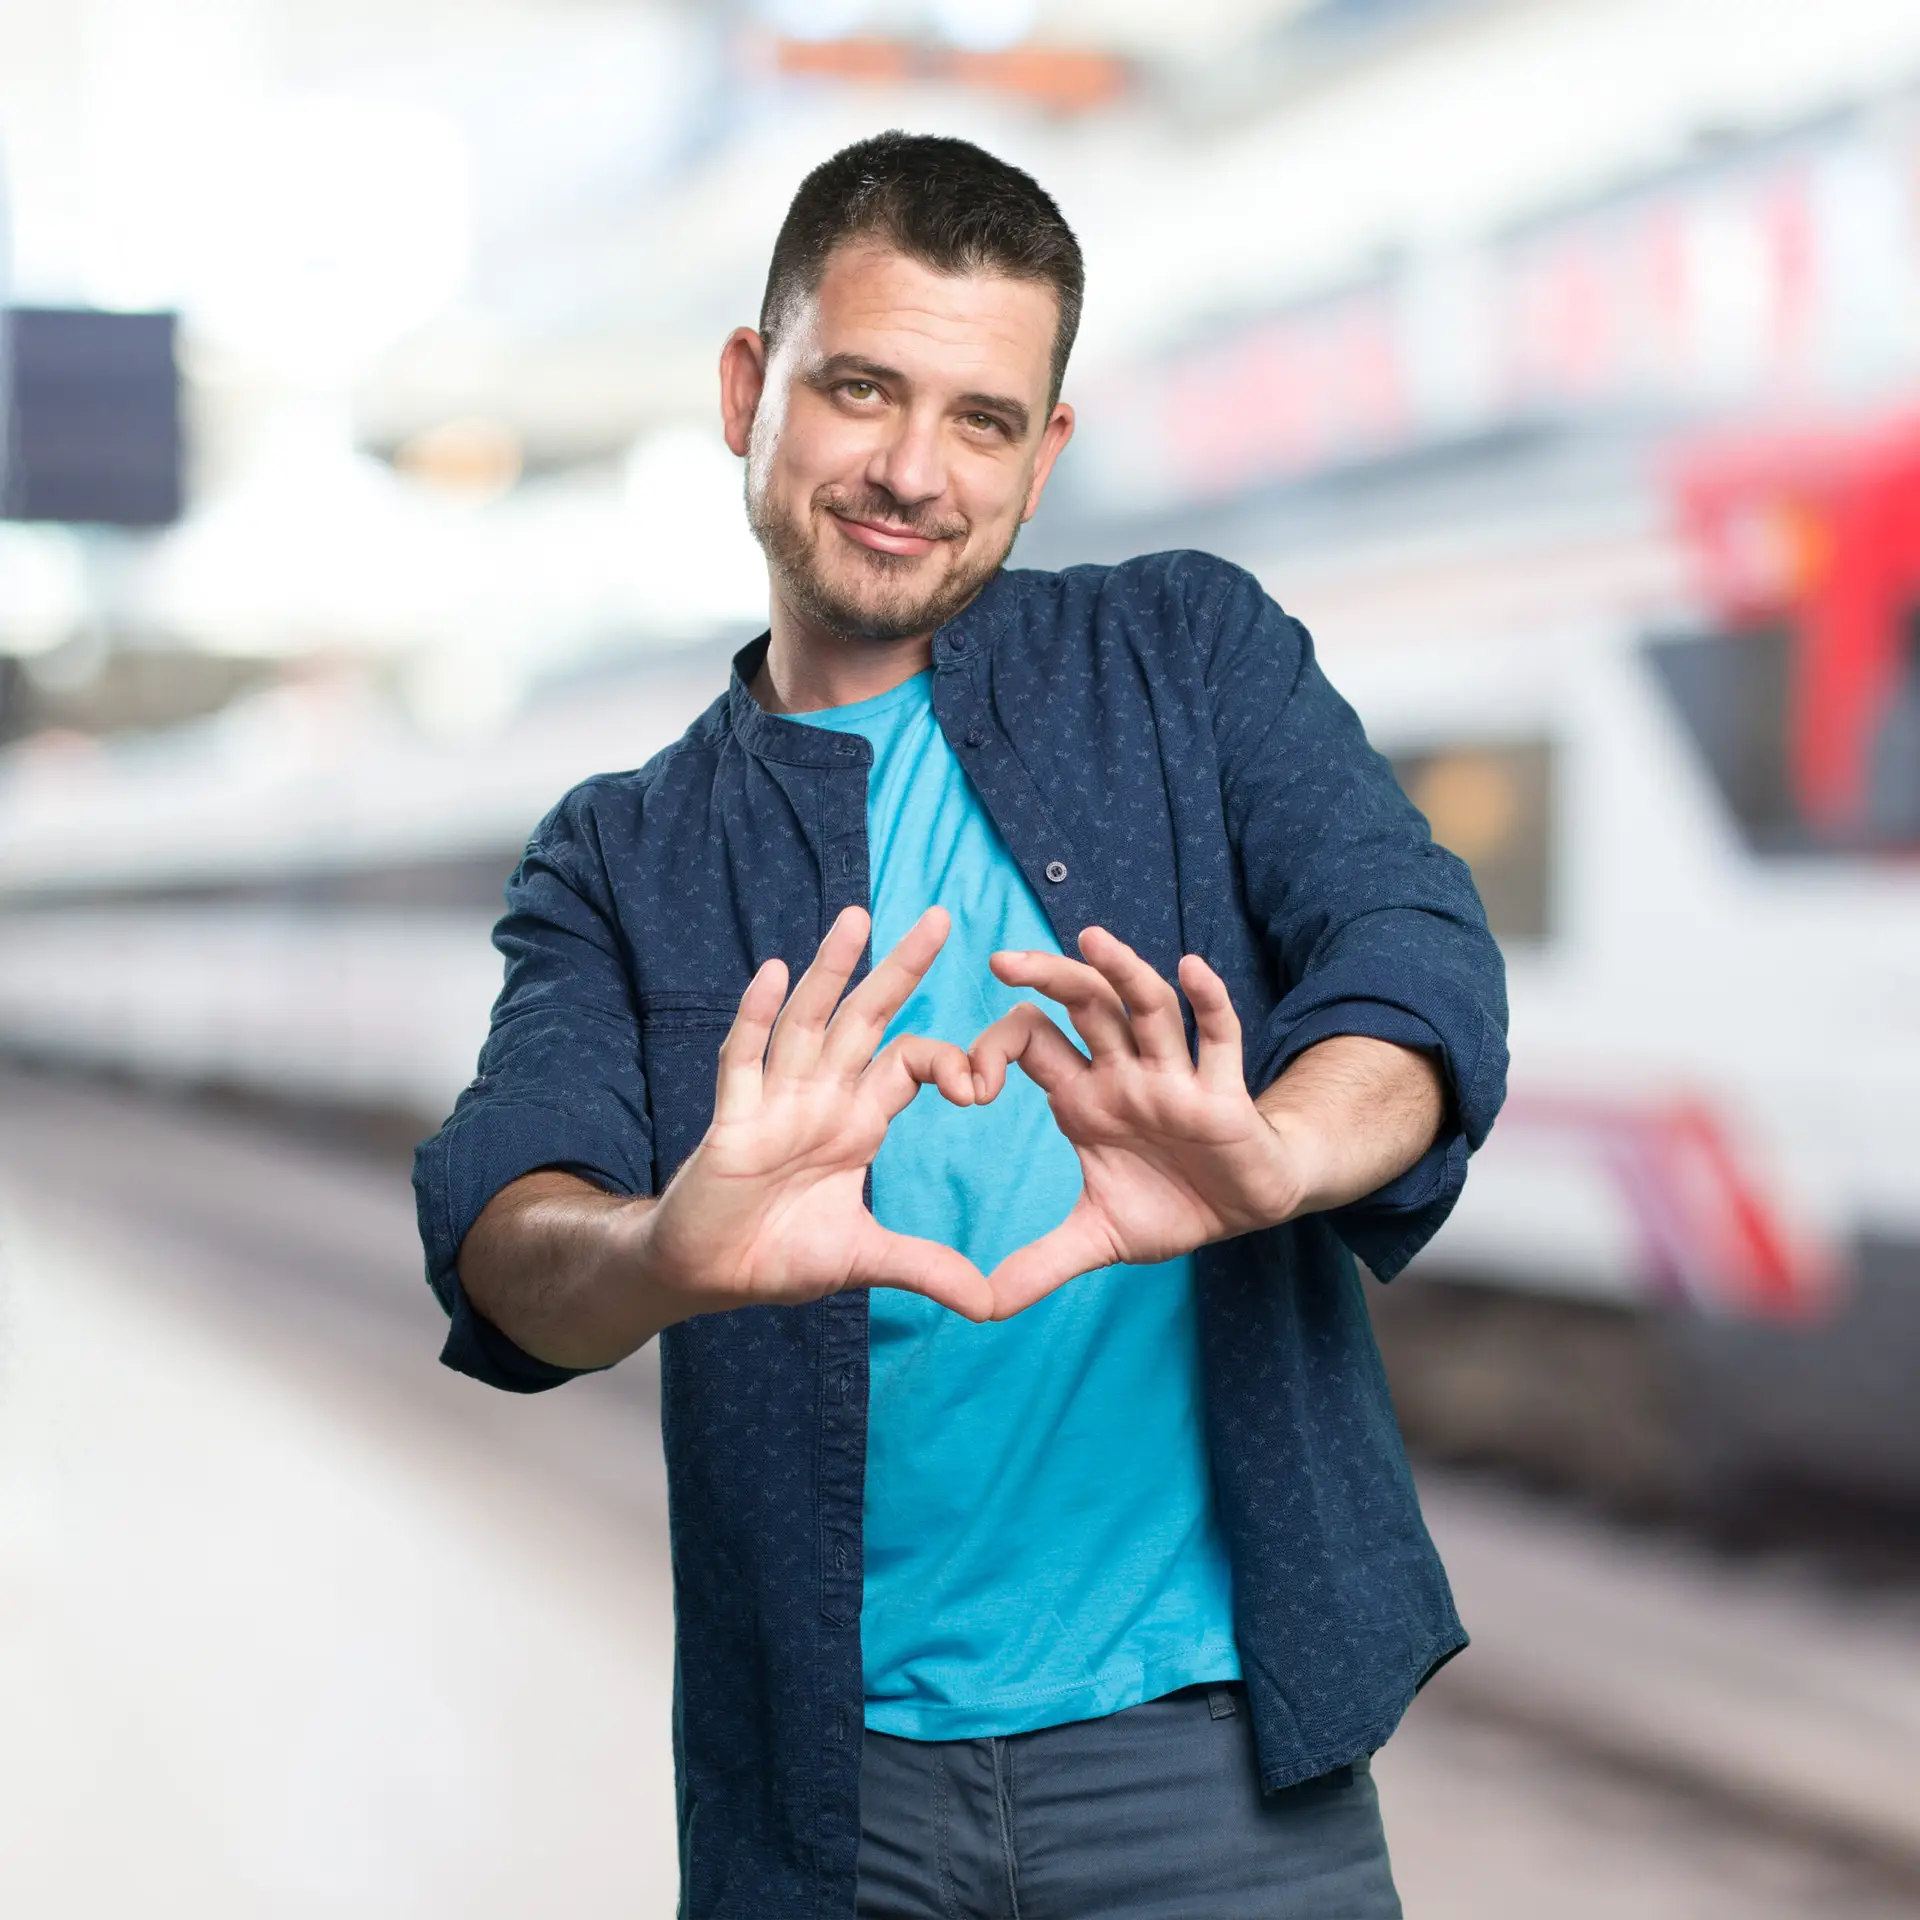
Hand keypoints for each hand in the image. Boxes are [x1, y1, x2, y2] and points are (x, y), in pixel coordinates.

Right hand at [631, 903, 993, 1321]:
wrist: (708, 1276)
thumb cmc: (779, 1254)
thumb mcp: (865, 1260)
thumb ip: (925, 1269)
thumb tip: (989, 1303)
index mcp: (857, 1120)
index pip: (910, 1063)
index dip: (947, 1060)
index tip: (982, 1086)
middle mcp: (820, 1097)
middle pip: (866, 1018)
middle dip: (900, 969)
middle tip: (940, 915)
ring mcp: (773, 1101)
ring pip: (807, 1022)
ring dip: (830, 971)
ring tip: (857, 917)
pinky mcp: (732, 1120)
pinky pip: (744, 1060)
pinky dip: (756, 1017)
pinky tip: (774, 974)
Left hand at [968, 926, 1308, 1316]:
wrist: (1248, 1209)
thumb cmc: (1173, 1203)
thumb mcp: (1098, 1239)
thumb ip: (1040, 1264)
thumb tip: (979, 1306)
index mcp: (1084, 1097)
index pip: (1030, 1045)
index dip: (994, 1052)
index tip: (968, 1088)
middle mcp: (1124, 1073)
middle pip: (1083, 1007)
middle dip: (1047, 979)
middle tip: (1000, 959)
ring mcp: (1174, 1077)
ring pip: (1147, 1010)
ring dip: (1123, 972)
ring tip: (1092, 938)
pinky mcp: (1223, 1093)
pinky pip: (1219, 1038)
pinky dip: (1208, 1002)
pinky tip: (1192, 969)